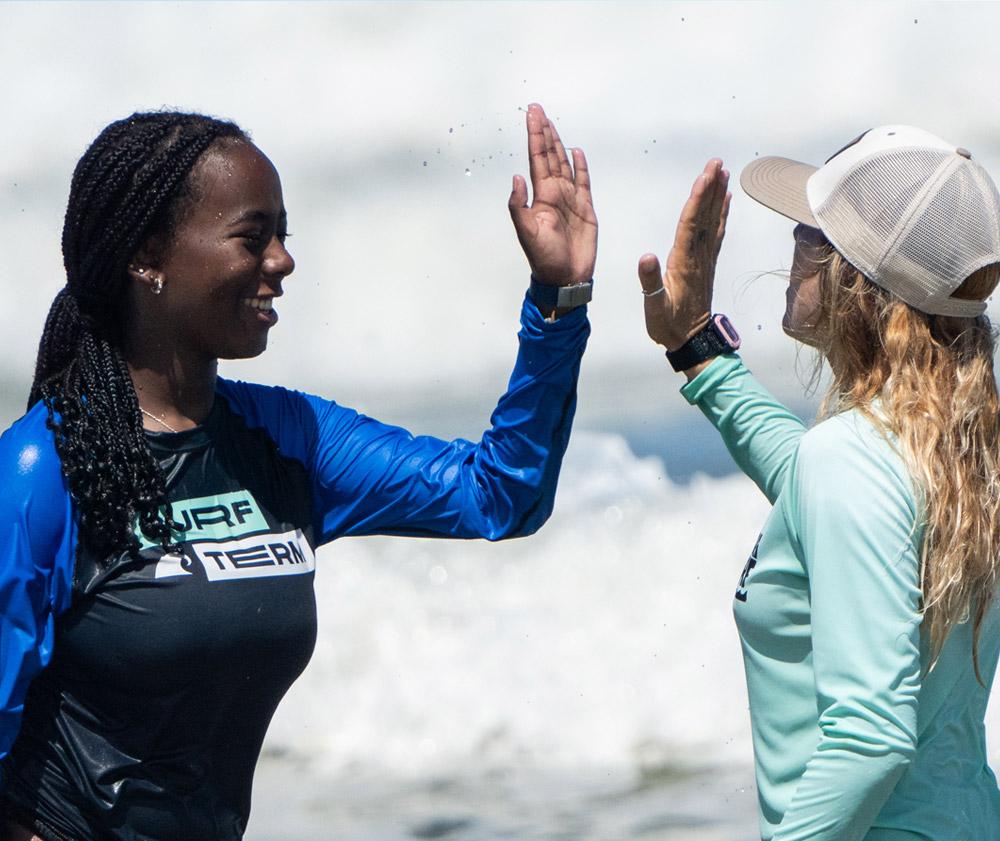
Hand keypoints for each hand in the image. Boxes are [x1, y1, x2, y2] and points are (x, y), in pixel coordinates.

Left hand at [509, 104, 597, 292]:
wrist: (565, 278)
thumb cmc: (544, 259)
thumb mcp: (526, 233)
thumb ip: (519, 206)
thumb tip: (517, 177)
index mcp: (541, 196)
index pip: (537, 158)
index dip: (535, 135)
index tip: (532, 114)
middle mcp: (555, 193)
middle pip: (549, 155)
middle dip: (544, 132)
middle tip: (537, 109)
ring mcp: (571, 200)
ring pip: (564, 164)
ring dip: (558, 144)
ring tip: (552, 124)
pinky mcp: (586, 209)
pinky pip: (584, 182)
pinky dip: (580, 166)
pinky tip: (576, 152)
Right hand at [638, 159, 730, 351]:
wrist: (691, 339)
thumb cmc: (669, 325)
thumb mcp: (655, 307)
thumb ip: (650, 283)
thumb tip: (646, 257)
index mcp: (684, 263)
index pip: (691, 224)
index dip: (698, 198)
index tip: (705, 175)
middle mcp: (698, 256)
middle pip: (706, 216)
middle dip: (711, 188)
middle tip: (717, 163)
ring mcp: (704, 259)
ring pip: (713, 220)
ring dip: (717, 196)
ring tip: (722, 172)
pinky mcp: (706, 263)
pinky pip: (717, 232)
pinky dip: (721, 213)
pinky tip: (725, 200)